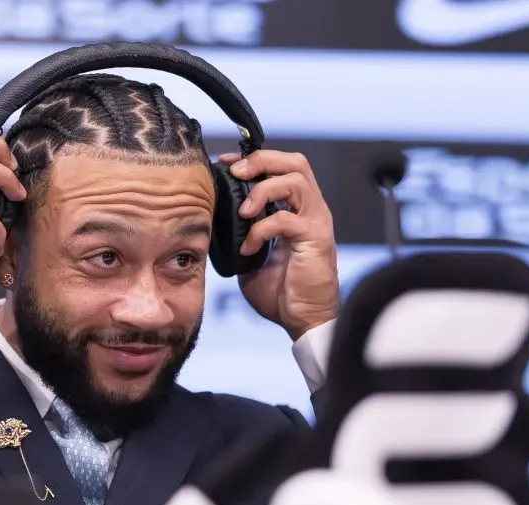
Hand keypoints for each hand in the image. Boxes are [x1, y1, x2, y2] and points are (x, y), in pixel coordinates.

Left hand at [218, 150, 339, 339]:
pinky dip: (261, 229)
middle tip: (236, 173)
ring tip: (243, 211)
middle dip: (262, 161)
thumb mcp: (252, 255)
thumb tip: (213, 220)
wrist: (302, 320)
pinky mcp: (315, 240)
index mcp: (297, 209)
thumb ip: (240, 234)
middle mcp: (310, 210)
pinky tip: (249, 248)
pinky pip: (286, 220)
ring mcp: (316, 222)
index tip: (226, 164)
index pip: (281, 168)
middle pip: (295, 162)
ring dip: (263, 190)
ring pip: (296, 180)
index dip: (254, 160)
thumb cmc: (281, 291)